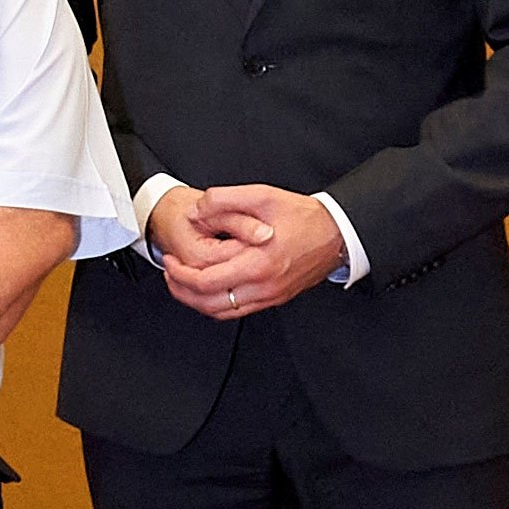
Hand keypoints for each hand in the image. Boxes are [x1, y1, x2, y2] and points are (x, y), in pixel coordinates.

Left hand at [158, 183, 342, 318]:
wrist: (339, 233)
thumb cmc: (305, 216)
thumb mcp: (263, 196)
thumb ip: (225, 200)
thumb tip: (196, 211)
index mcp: (258, 264)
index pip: (205, 282)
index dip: (179, 273)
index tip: (169, 260)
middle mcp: (264, 286)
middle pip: (207, 303)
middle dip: (180, 289)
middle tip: (169, 272)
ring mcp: (270, 296)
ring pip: (221, 312)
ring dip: (195, 300)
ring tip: (182, 281)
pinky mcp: (275, 298)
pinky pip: (237, 311)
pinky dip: (215, 304)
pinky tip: (207, 288)